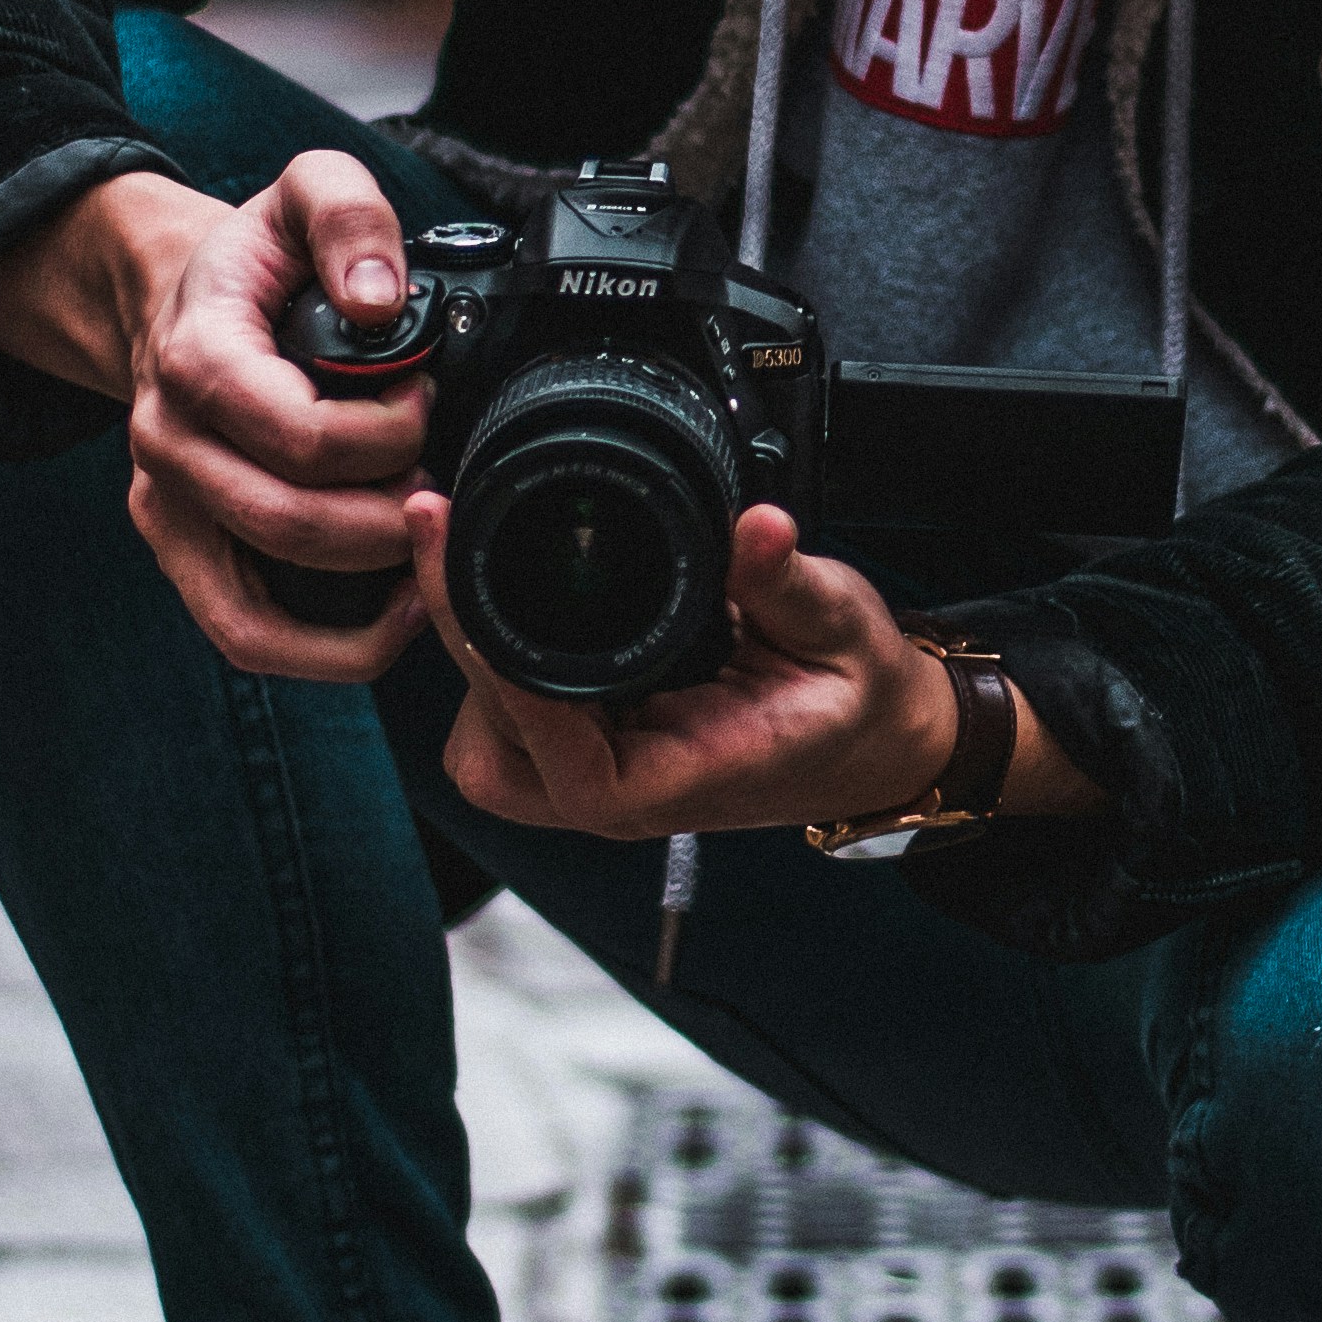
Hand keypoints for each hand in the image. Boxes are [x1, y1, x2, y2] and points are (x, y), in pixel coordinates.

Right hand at [0, 150, 435, 679]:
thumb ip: (348, 214)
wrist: (175, 294)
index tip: (425, 403)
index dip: (388, 433)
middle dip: (390, 516)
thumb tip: (379, 299)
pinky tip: (396, 615)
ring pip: (258, 610)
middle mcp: (167, 444)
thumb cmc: (256, 258)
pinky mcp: (181, 551)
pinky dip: (324, 650)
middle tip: (440, 481)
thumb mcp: (304, 189)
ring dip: (364, 600)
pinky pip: (243, 636)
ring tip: (427, 557)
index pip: (302, 435)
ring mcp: (167, 507)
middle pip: (289, 524)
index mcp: (196, 359)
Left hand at [414, 500, 965, 840]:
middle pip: (493, 754)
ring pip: (486, 749)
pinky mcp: (592, 747)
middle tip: (446, 534)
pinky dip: (491, 671)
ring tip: (468, 562)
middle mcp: (624, 792)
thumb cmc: (857, 699)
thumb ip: (788, 582)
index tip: (466, 587)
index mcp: (676, 780)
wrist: (875, 739)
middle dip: (461, 648)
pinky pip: (508, 727)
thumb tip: (755, 529)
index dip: (503, 676)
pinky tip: (500, 597)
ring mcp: (601, 776)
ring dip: (469, 668)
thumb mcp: (841, 627)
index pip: (558, 754)